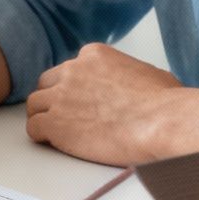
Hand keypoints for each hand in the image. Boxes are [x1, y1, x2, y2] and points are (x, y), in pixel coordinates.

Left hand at [25, 43, 185, 166]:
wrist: (161, 122)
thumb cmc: (165, 102)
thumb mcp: (149, 73)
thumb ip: (130, 73)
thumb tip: (138, 84)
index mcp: (93, 56)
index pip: (70, 68)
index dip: (73, 87)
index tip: (81, 101)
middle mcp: (73, 71)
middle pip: (47, 84)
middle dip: (53, 99)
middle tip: (65, 117)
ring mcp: (61, 96)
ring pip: (35, 104)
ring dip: (43, 117)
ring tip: (58, 132)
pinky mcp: (55, 123)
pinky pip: (34, 128)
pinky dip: (42, 136)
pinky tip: (55, 143)